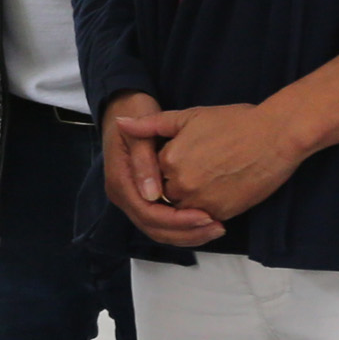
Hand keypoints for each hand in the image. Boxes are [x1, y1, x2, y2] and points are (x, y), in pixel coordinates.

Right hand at [101, 92, 222, 248]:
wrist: (127, 105)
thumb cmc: (136, 112)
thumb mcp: (140, 131)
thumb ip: (144, 160)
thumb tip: (151, 194)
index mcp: (120, 182)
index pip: (147, 213)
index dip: (176, 219)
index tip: (205, 216)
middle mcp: (124, 196)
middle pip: (154, 227)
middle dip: (186, 232)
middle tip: (217, 227)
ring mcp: (134, 199)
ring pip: (160, 230)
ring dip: (188, 234)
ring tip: (217, 228)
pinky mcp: (146, 199)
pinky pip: (164, 223)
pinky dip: (185, 228)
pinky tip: (207, 224)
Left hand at [140, 99, 311, 221]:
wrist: (275, 137)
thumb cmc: (235, 123)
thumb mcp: (189, 116)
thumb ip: (152, 125)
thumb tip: (121, 123)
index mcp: (169, 161)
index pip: (153, 173)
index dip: (166, 165)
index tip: (187, 154)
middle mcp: (180, 186)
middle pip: (166, 194)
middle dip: (176, 185)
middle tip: (203, 166)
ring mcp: (201, 203)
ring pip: (184, 210)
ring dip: (191, 201)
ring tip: (213, 178)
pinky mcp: (222, 214)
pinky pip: (204, 220)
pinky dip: (207, 210)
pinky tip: (222, 189)